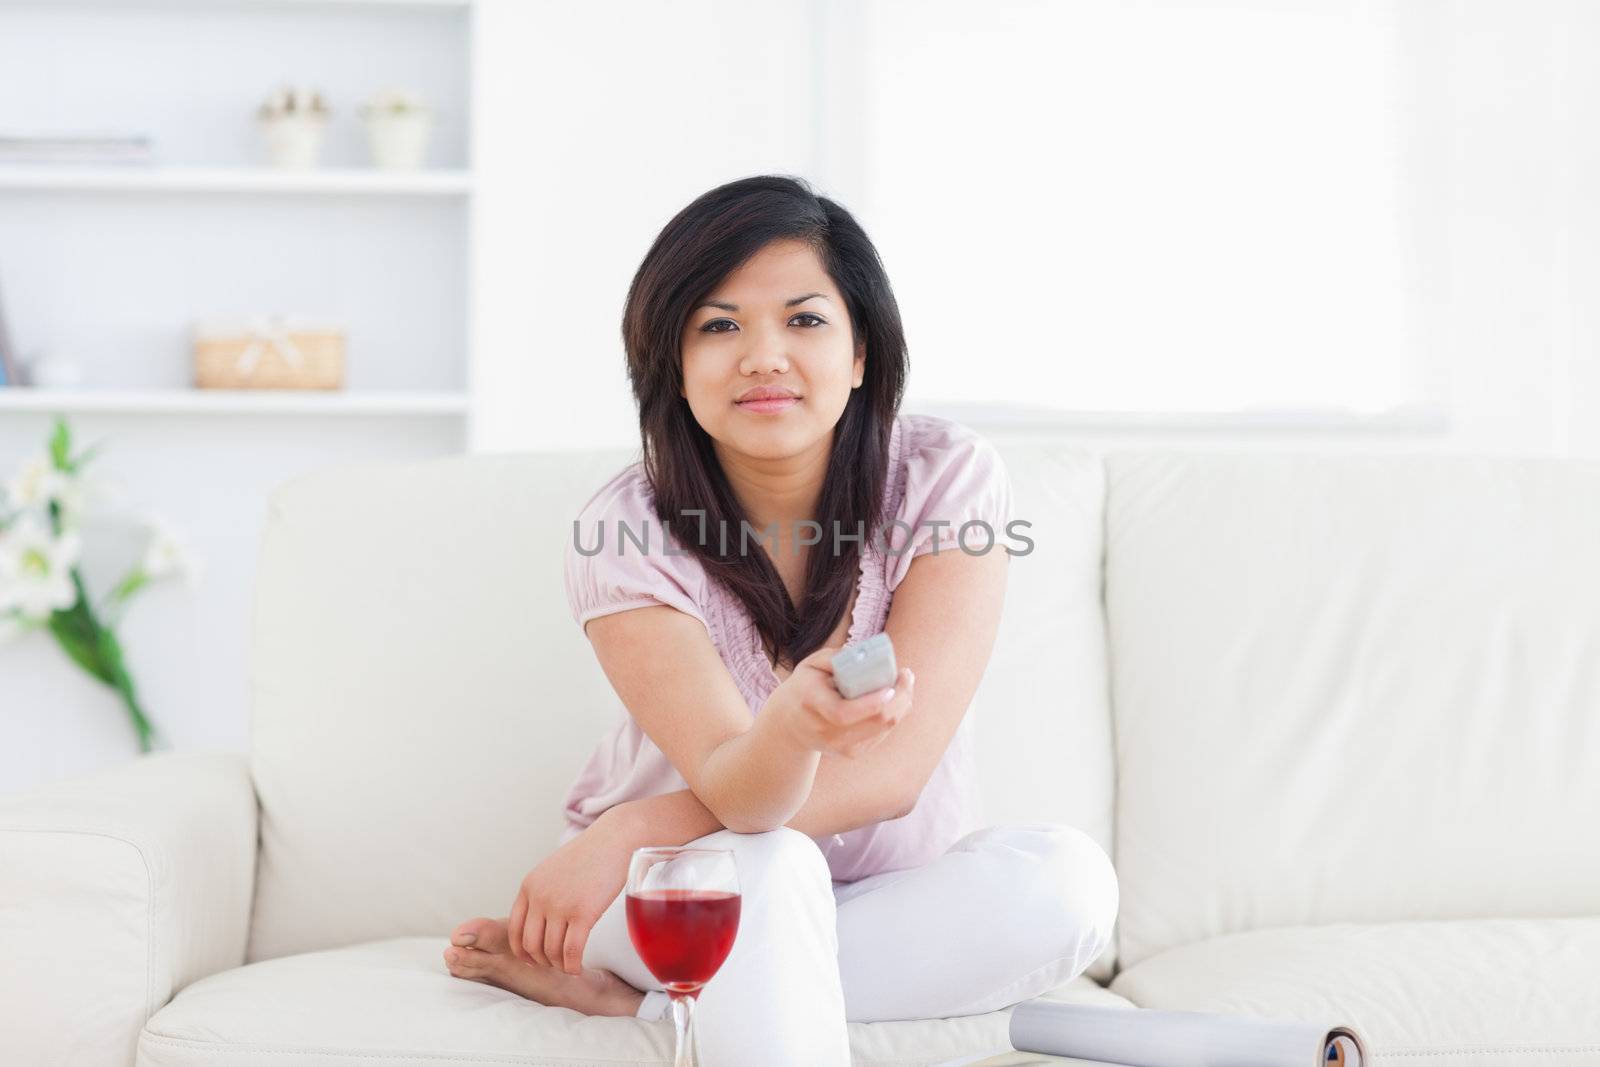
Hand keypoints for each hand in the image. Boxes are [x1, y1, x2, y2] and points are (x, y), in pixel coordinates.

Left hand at [506, 806, 635, 973]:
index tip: (533, 960)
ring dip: (559, 965)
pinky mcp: (583, 913)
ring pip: (550, 951)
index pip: (514, 929)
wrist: (615, 839)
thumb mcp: (554, 870)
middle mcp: (539, 897)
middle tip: (555, 964)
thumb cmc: (590, 854)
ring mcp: (560, 906)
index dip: (522, 951)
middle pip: (530, 945)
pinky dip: (573, 966)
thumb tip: (541, 922)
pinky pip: (571, 951)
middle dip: (541, 961)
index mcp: (529, 886)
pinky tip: (578, 968)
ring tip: (569, 965)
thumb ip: (542, 893)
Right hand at [767, 645, 915, 758]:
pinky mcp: (852, 753)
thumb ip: (836, 657)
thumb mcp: (811, 664)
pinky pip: (882, 734)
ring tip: (903, 684)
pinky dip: (894, 715)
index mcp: (812, 704)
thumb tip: (867, 653)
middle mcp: (826, 731)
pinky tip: (893, 699)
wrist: (789, 725)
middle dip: (900, 697)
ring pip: (885, 728)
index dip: (874, 701)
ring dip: (902, 705)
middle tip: (907, 675)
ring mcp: (840, 747)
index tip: (891, 683)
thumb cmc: (804, 687)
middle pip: (876, 721)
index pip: (845, 712)